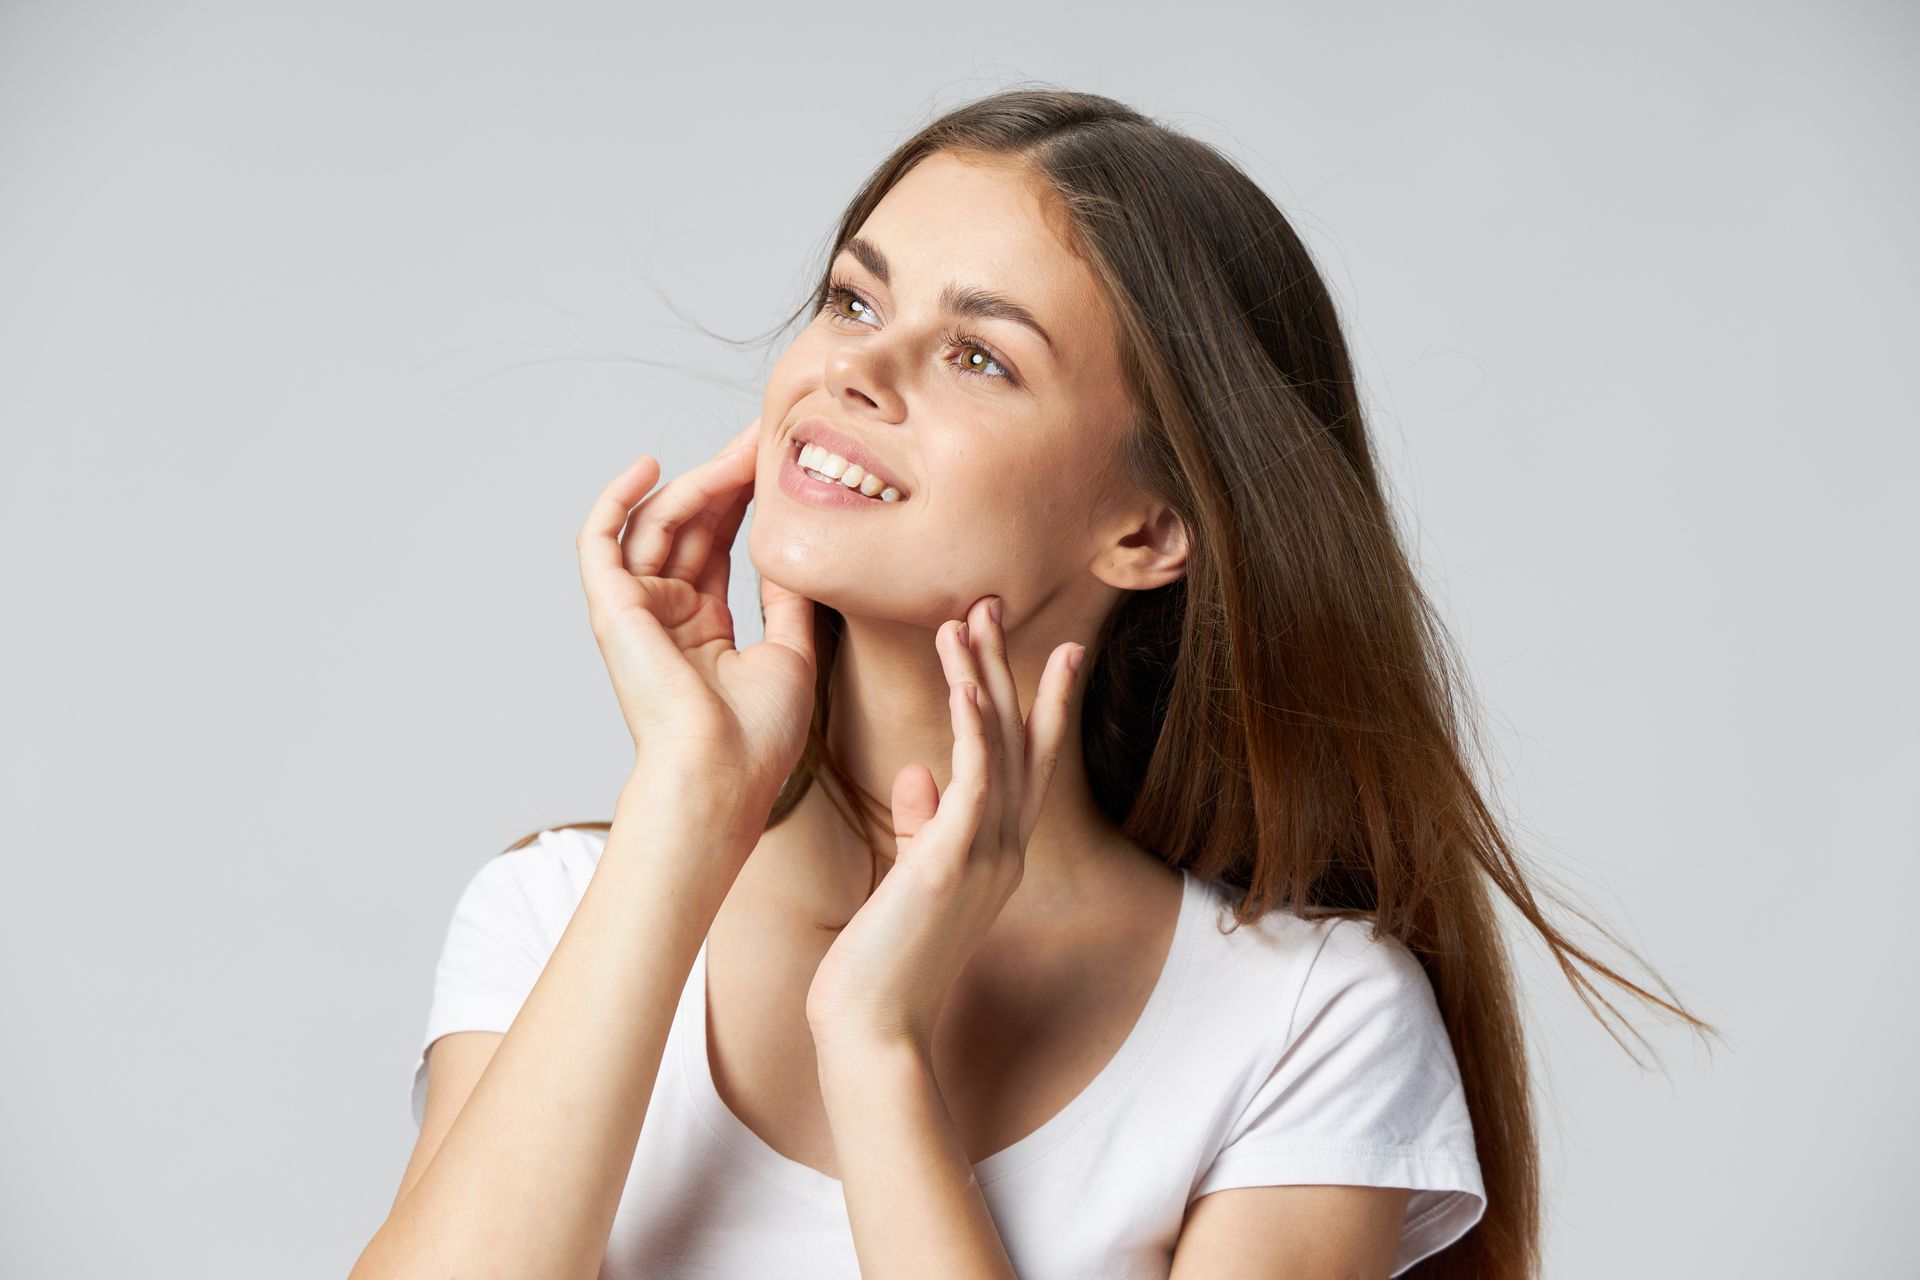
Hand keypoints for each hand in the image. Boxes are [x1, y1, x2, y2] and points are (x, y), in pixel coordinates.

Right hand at [576, 418, 815, 813]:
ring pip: (658, 524)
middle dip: (728, 477)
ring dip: (698, 481)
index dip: (746, 500)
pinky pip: (601, 541)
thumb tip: (794, 550)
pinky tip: (650, 465)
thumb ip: (786, 599)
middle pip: (692, 526)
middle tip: (765, 435)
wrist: (721, 774)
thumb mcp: (790, 653)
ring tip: (741, 449)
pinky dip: (617, 499)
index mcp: (704, 629)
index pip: (720, 544)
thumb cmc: (756, 737)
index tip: (778, 461)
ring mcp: (638, 611)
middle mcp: (667, 615)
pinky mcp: (613, 609)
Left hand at [803, 593, 1084, 1055]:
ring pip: (999, 746)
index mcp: (997, 852)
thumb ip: (923, 825)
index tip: (1054, 650)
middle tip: (992, 604)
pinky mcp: (955, 861)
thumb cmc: (883, 962)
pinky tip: (963, 683)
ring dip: (984, 679)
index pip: (1028, 763)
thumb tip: (919, 773)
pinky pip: (975, 777)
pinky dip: (973, 725)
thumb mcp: (910, 879)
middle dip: (1010, 668)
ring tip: (965, 620)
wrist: (874, 1028)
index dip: (1042, 703)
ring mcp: (987, 855)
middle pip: (1022, 740)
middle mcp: (1005, 849)